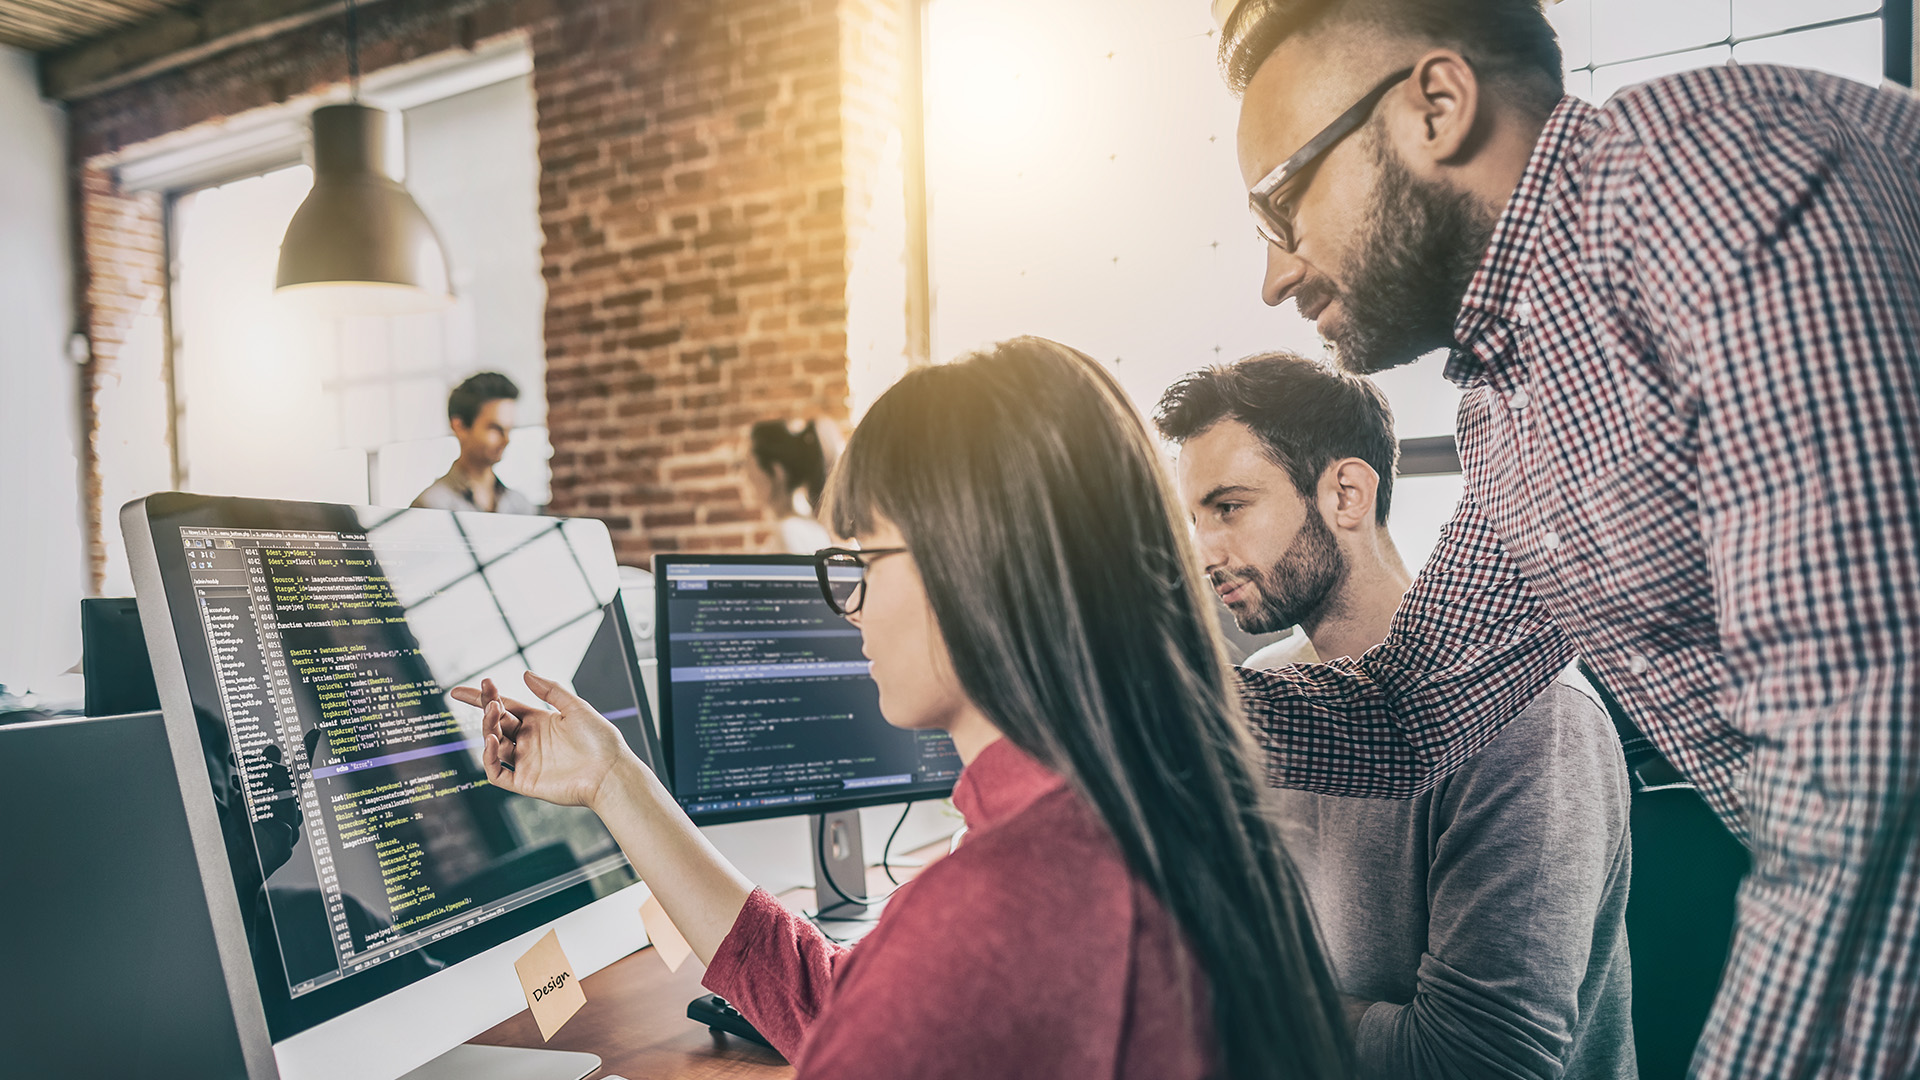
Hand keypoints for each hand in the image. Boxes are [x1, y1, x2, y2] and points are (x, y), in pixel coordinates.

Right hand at [449, 672, 636, 811]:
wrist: (610, 772)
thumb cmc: (600, 740)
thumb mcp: (576, 707)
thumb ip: (550, 690)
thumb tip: (525, 673)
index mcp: (540, 722)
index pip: (505, 706)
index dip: (483, 698)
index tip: (460, 690)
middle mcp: (530, 741)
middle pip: (498, 722)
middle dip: (487, 707)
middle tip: (488, 694)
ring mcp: (525, 762)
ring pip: (494, 744)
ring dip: (489, 727)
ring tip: (494, 711)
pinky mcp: (524, 782)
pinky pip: (497, 772)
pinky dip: (488, 758)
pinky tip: (492, 740)